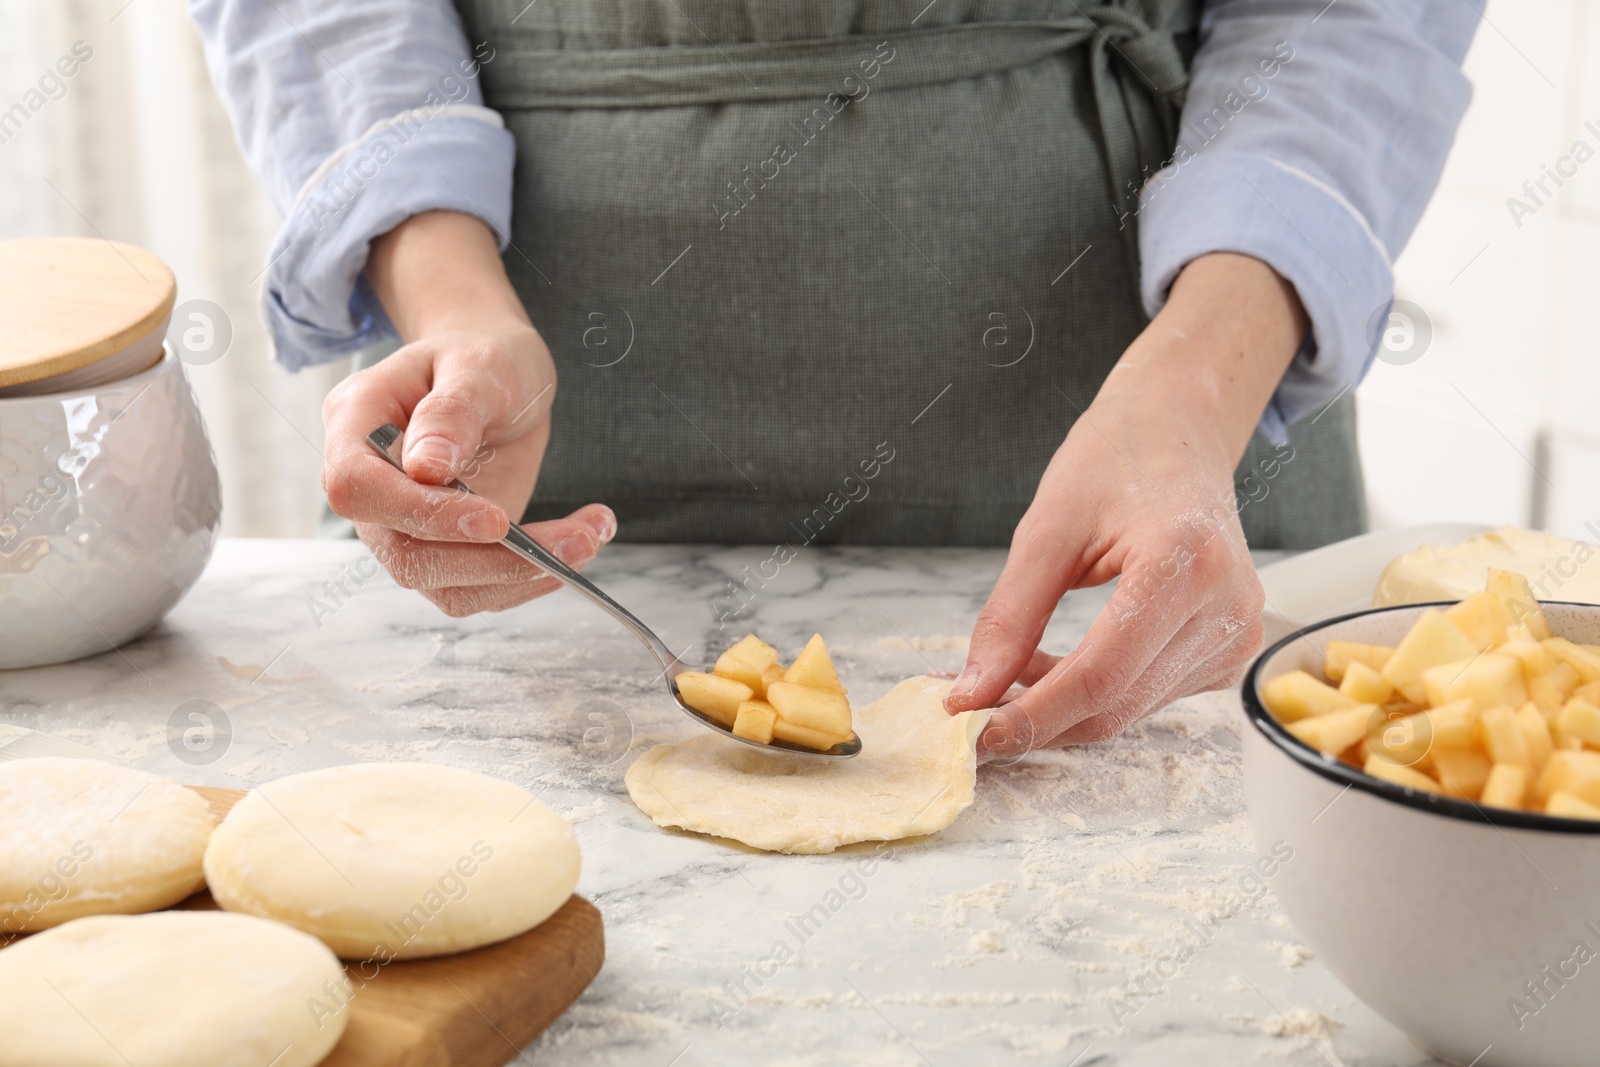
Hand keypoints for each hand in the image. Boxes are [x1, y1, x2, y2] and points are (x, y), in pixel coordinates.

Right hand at [321, 211, 614, 615]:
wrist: (499, 377)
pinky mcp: (447, 550)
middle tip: (577, 539)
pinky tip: (579, 540)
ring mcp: (405, 526)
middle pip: (406, 555)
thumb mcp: (478, 364)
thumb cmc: (482, 357)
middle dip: (495, 561)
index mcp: (355, 426)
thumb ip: (453, 409)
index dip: (420, 514)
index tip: (495, 519)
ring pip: (446, 586)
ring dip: (522, 577)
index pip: (358, 488)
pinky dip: (532, 577)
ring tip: (590, 537)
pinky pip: (479, 587)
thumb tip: (426, 468)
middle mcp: (372, 487)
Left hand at [946, 253, 1307, 755]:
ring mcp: (1237, 633)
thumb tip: (971, 692)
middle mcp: (1226, 606)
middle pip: (1116, 704)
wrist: (1179, 428)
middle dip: (1037, 718)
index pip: (1100, 676)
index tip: (973, 733)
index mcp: (1185, 564)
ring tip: (1009, 669)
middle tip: (969, 709)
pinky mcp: (1230, 648)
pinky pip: (1148, 695)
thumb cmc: (1117, 457)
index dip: (1033, 715)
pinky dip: (1094, 692)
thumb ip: (1009, 617)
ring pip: (1129, 709)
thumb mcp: (1046, 527)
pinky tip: (1055, 664)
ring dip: (1060, 706)